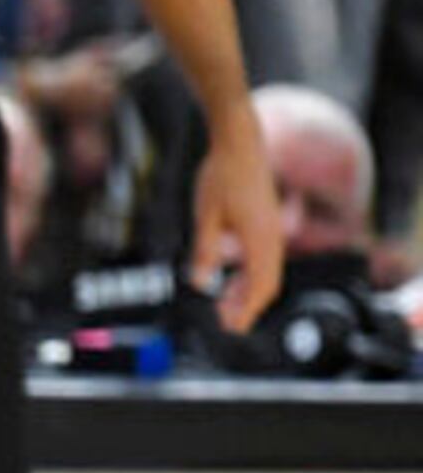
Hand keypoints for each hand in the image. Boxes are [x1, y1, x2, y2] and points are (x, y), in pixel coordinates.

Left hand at [188, 126, 285, 335]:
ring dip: (247, 292)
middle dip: (247, 306)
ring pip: (265, 274)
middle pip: (266, 284)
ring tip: (224, 307)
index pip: (260, 286)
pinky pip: (262, 260)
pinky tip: (231, 281)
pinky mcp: (266, 226)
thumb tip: (199, 282)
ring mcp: (271, 233)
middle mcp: (272, 240)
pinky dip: (248, 275)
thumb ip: (205, 251)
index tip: (231, 328)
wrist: (240, 145)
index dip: (247, 310)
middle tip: (224, 323)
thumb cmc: (221, 176)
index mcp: (260, 240)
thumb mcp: (206, 216)